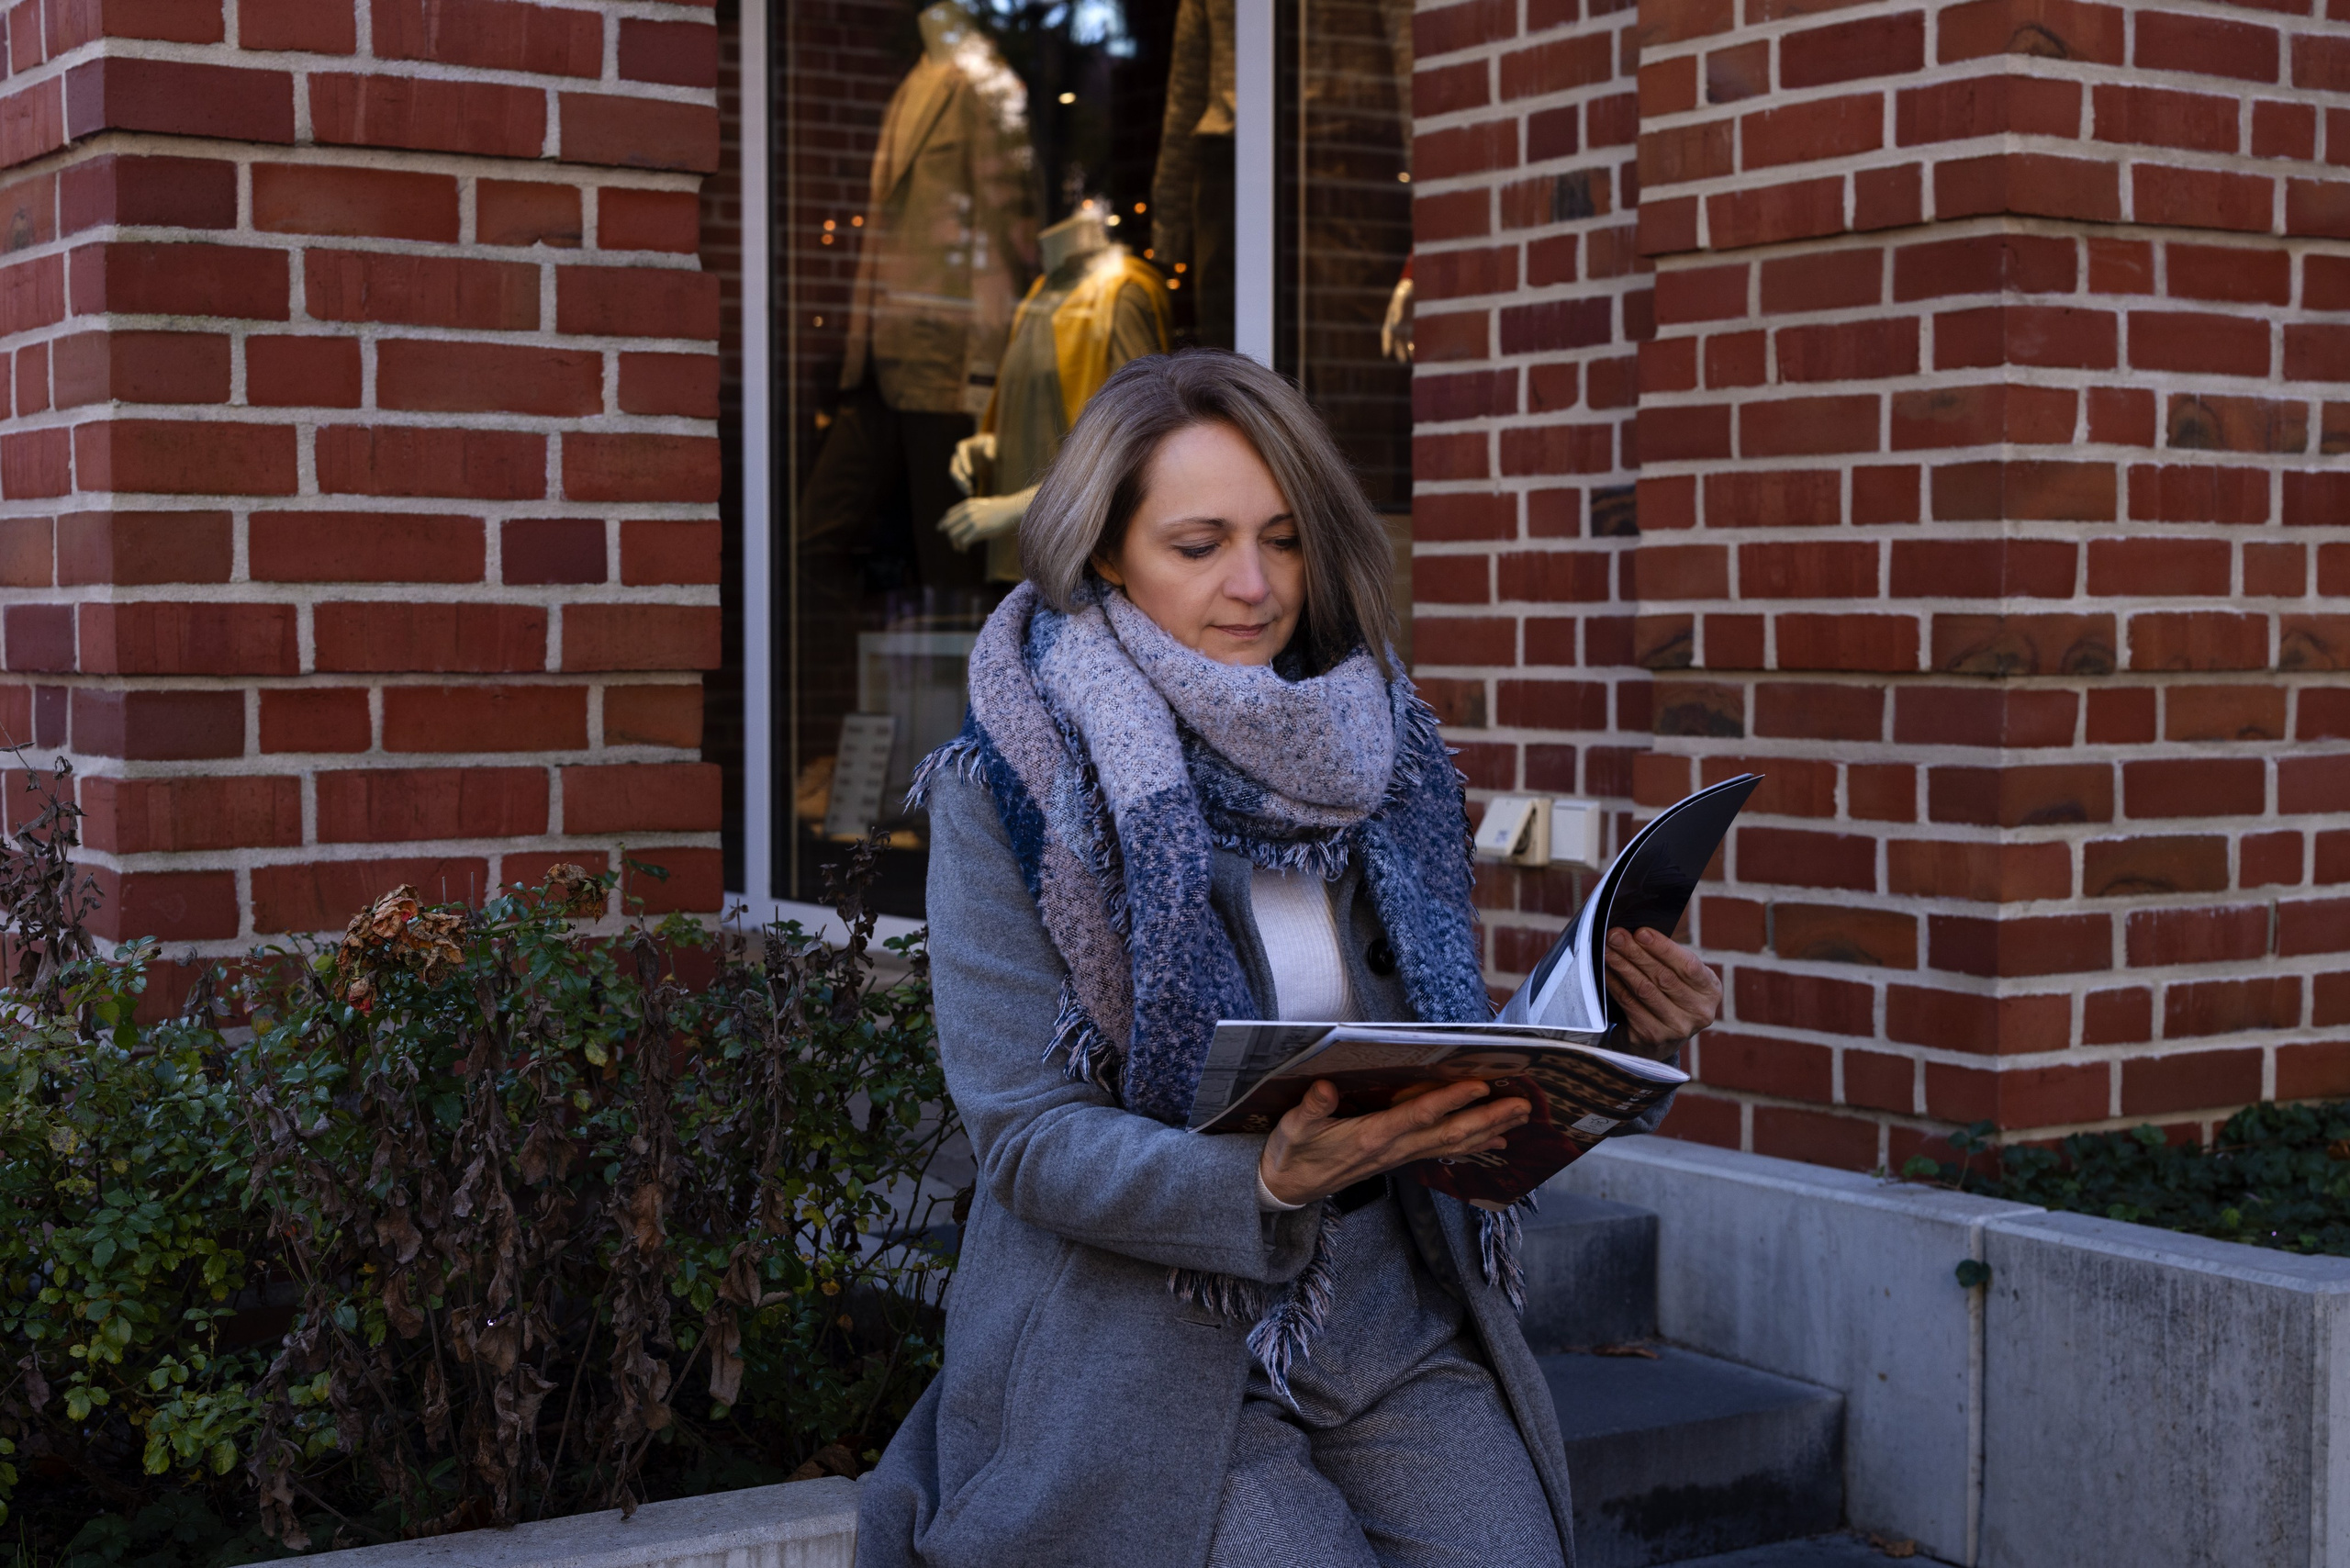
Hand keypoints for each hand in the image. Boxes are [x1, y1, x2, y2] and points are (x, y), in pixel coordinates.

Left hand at [938, 490, 1025, 548]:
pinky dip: (962, 547)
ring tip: (960, 548)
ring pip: (953, 534)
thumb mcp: (983, 505)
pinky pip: (963, 541)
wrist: (1012, 510)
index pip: (949, 514)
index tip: (940, 529)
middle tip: (955, 544)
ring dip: (955, 543)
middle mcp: (967, 511)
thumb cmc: (1001, 509)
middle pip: (949, 526)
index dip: (944, 523)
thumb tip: (967, 517)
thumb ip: (973, 509)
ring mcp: (972, 520)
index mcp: (968, 505)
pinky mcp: (978, 529)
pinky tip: (965, 550)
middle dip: (950, 536)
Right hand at [948, 432, 994, 497]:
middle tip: (968, 486)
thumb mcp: (991, 441)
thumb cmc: (988, 442)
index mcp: (963, 446)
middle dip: (960, 478)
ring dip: (960, 484)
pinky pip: (958, 480)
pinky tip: (970, 492)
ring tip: (969, 491)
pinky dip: (962, 486)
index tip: (970, 474)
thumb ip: (991, 447)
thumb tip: (990, 457)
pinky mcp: (960, 471)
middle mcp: (957, 455)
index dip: (965, 464)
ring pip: (955, 476)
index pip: (962, 454)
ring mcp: (957, 464)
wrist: (983, 446)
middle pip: (955, 467)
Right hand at [1257, 1078, 1528, 1207]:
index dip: (1448, 1100)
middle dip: (1487, 1117)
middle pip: (1448, 1133)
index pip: (1416, 1116)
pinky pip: (1444, 1150)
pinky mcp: (1400, 1157)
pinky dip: (1473, 1143)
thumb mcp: (1294, 1127)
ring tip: (1520, 1116)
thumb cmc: (1292, 1153)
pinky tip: (1496, 1138)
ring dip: (1489, 1129)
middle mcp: (1392, 1148)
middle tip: (1522, 1104)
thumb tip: (1325, 1087)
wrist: (1290, 1187)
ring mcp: (1400, 1155)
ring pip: (1453, 1143)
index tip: (1478, 1085)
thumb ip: (1311, 1108)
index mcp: (1369, 1138)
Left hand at [1604, 927, 1720, 1055]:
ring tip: (1607, 950)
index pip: (1689, 965)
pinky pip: (1629, 1004)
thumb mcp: (1680, 981)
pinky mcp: (1652, 1037)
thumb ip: (1668, 960)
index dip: (1663, 947)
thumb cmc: (1668, 999)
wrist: (1657, 1045)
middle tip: (1615, 936)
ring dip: (1622, 966)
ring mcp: (1676, 1028)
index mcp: (1710, 991)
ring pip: (1644, 989)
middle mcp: (1699, 1012)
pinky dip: (1615, 984)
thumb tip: (1635, 934)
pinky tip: (1605, 971)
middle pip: (1663, 976)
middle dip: (1636, 952)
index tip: (1641, 932)